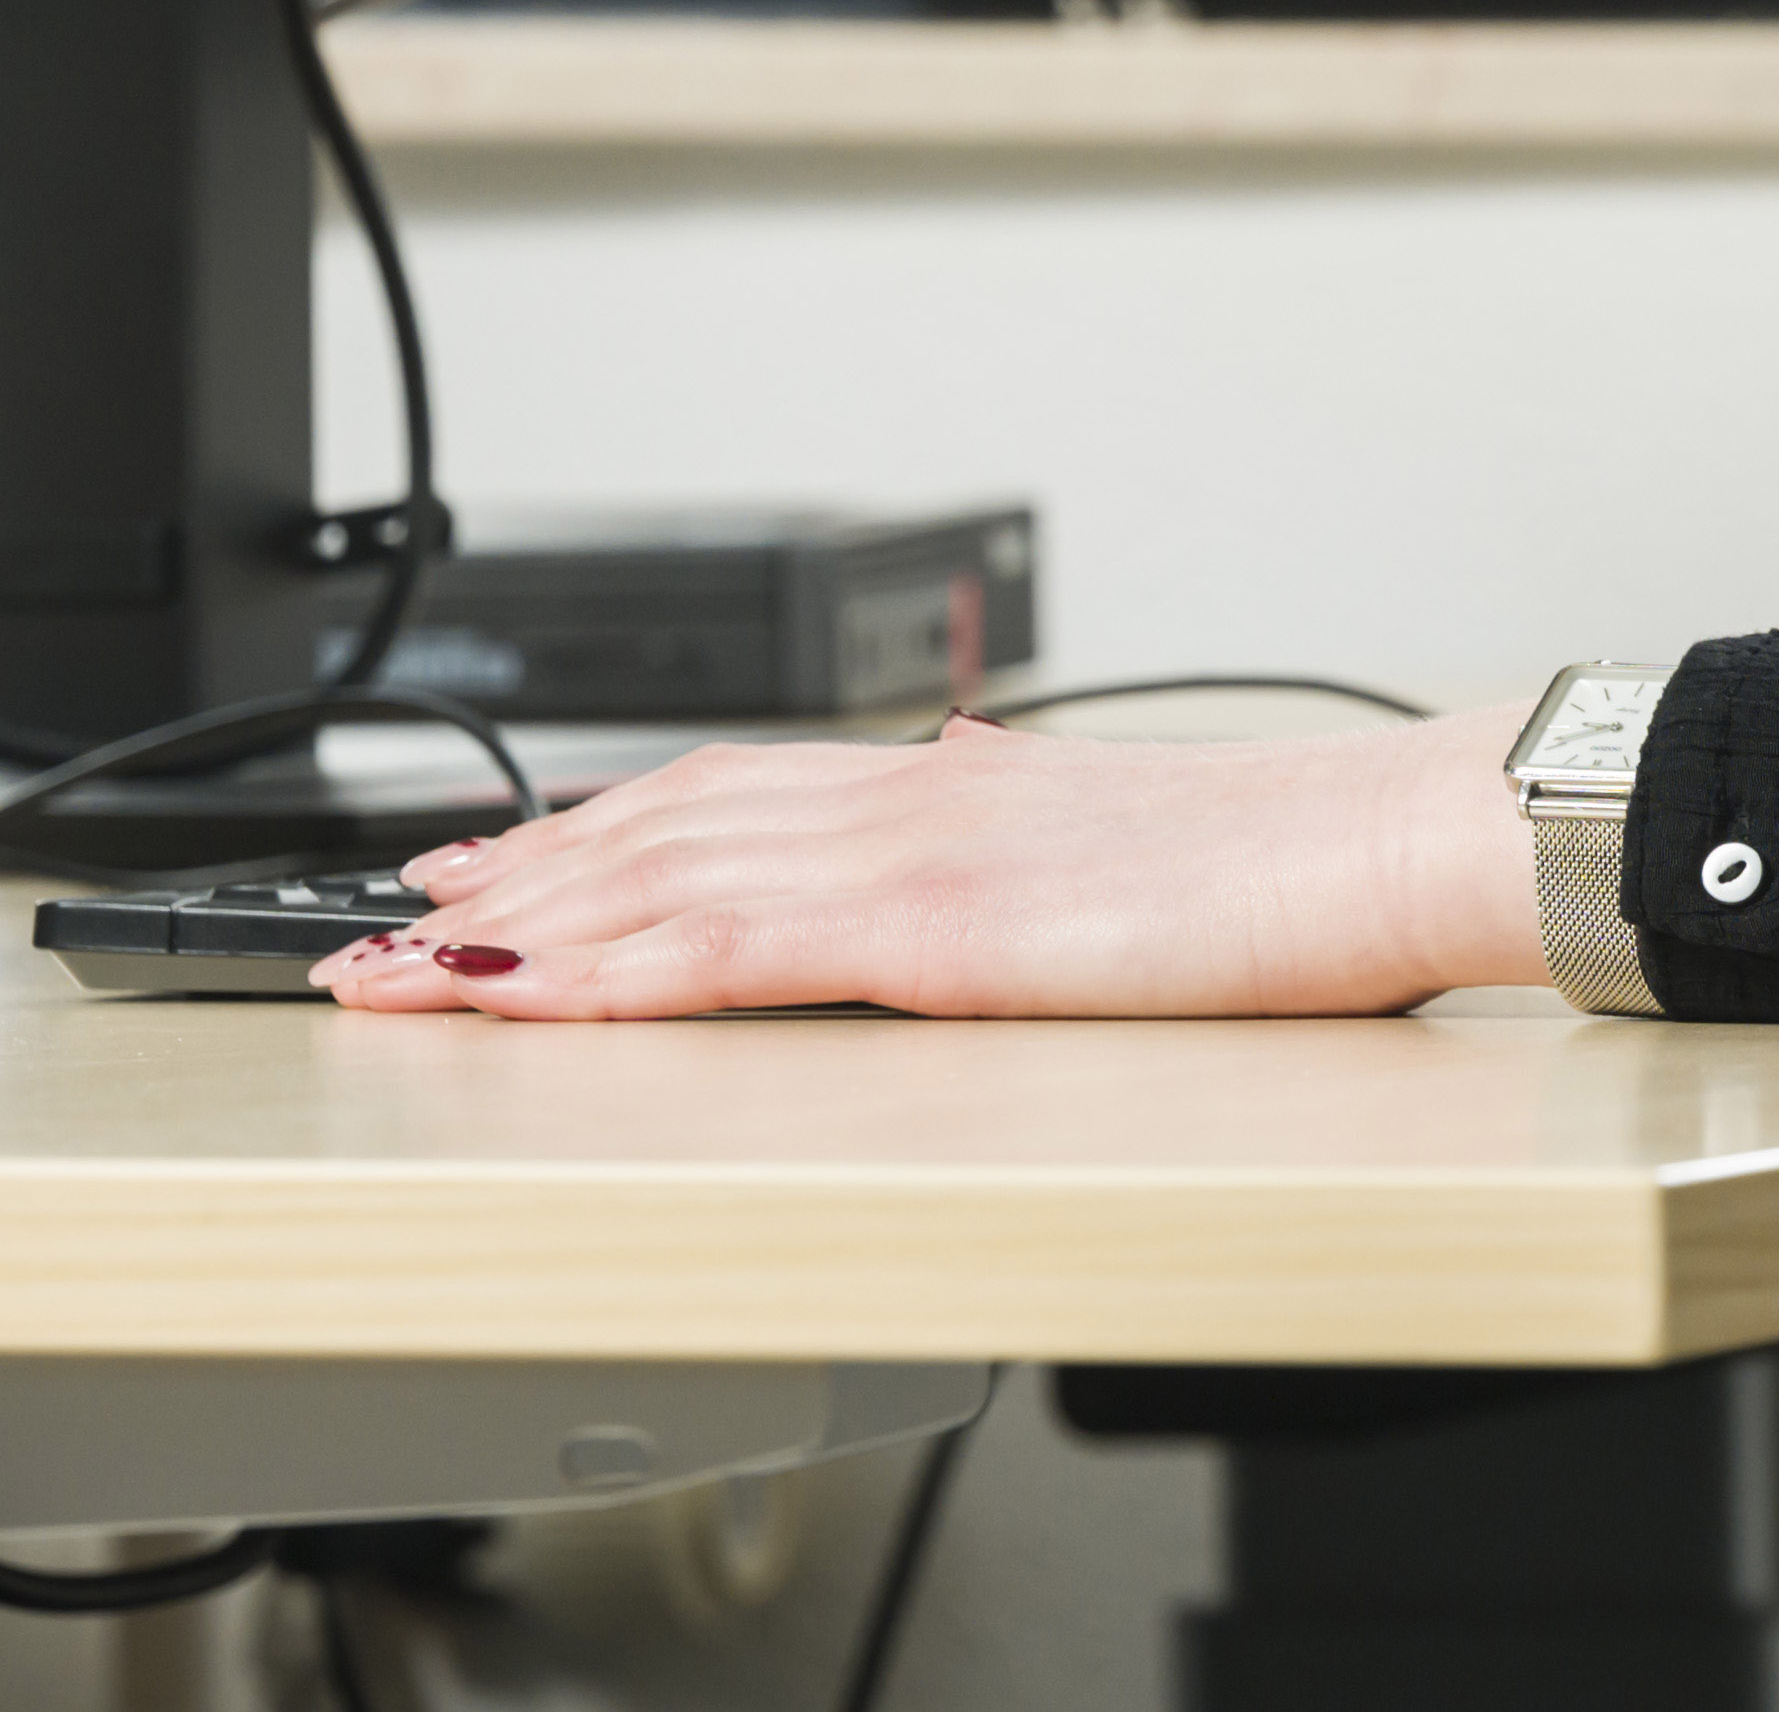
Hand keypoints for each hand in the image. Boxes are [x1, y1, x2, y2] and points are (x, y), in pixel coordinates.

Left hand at [315, 706, 1531, 1021]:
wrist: (1387, 837)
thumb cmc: (1297, 864)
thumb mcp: (1131, 850)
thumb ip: (1035, 840)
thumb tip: (978, 816)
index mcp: (958, 785)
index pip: (731, 795)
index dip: (595, 826)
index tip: (497, 858)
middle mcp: (913, 799)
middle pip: (663, 827)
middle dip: (512, 877)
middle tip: (390, 917)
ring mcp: (916, 856)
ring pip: (664, 877)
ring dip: (517, 923)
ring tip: (402, 962)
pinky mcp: (936, 926)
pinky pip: (732, 950)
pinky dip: (610, 968)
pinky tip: (529, 992)